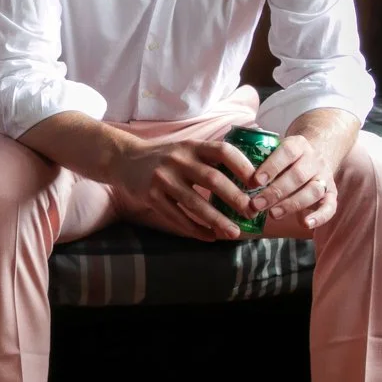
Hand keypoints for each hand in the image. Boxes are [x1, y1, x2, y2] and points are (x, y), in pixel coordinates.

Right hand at [110, 139, 256, 240]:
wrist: (124, 159)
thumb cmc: (164, 157)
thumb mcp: (186, 148)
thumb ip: (210, 158)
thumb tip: (248, 177)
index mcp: (192, 145)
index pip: (222, 151)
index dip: (242, 165)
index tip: (258, 182)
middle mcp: (178, 159)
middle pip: (212, 178)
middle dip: (234, 198)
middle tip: (252, 212)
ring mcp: (163, 178)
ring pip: (194, 203)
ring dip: (217, 219)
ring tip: (233, 232)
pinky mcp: (151, 196)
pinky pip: (176, 216)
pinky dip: (194, 228)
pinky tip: (209, 236)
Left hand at [246, 110, 358, 229]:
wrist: (317, 151)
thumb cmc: (285, 157)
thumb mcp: (275, 150)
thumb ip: (258, 159)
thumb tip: (227, 175)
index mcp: (298, 144)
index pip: (287, 152)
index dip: (271, 166)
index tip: (255, 181)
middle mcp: (314, 159)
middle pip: (297, 175)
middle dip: (275, 192)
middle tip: (256, 205)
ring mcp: (324, 176)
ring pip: (313, 191)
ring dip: (292, 204)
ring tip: (272, 214)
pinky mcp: (331, 193)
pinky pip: (331, 206)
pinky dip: (320, 216)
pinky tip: (305, 224)